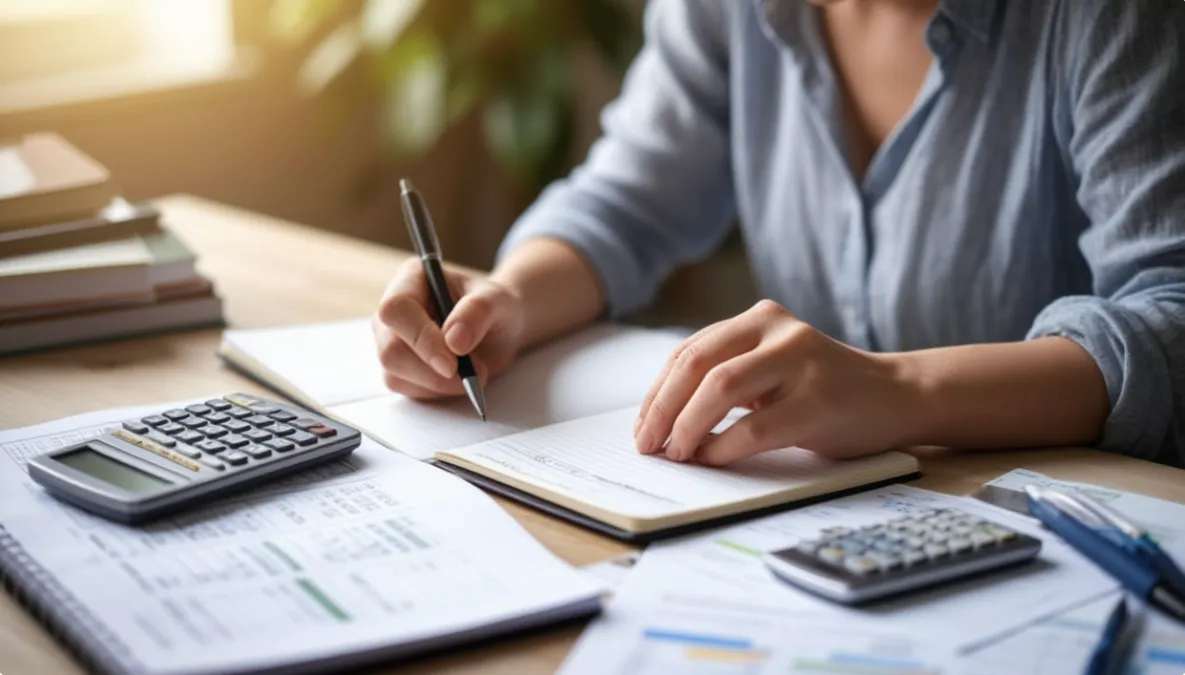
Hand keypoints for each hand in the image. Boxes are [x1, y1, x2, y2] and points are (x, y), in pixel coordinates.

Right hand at [373, 258, 525, 398]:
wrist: (500, 329)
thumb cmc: (496, 307)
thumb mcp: (498, 301)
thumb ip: (478, 312)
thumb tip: (454, 341)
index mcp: (412, 279)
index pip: (396, 310)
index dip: (420, 339)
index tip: (451, 363)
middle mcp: (395, 310)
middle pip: (390, 349)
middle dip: (432, 371)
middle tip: (474, 374)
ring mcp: (392, 340)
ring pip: (395, 374)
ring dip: (439, 384)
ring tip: (475, 372)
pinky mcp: (399, 368)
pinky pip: (407, 389)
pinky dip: (437, 392)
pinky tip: (459, 380)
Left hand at [633, 300, 917, 464]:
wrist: (898, 396)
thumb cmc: (821, 390)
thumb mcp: (769, 368)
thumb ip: (726, 378)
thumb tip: (661, 422)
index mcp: (758, 319)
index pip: (689, 352)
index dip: (657, 392)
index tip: (641, 428)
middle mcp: (778, 330)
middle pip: (697, 364)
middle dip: (662, 409)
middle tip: (648, 445)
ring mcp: (800, 361)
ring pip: (720, 388)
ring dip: (688, 426)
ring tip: (677, 453)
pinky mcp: (818, 400)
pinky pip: (754, 426)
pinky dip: (723, 447)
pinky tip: (711, 459)